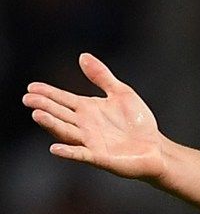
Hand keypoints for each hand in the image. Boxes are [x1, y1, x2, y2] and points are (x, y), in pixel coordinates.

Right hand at [23, 53, 167, 181]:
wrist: (156, 147)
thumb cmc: (137, 122)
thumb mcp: (121, 93)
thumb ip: (102, 76)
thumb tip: (83, 56)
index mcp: (87, 109)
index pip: (62, 99)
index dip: (48, 93)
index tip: (32, 87)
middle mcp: (84, 125)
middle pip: (60, 114)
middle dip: (44, 106)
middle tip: (28, 99)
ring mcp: (90, 142)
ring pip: (66, 132)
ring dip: (52, 125)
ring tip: (38, 115)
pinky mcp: (99, 157)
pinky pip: (80, 154)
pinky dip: (68, 152)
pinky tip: (55, 148)